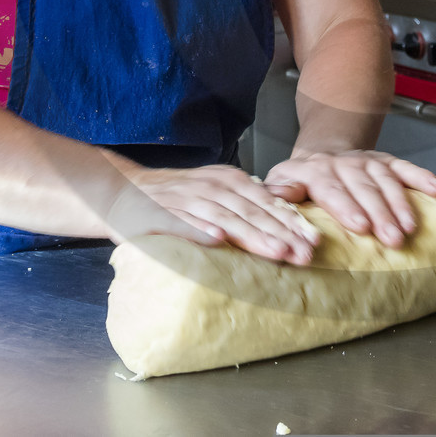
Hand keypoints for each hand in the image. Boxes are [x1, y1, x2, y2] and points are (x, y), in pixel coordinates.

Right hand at [108, 162, 320, 265]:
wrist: (121, 190)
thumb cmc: (174, 198)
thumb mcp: (216, 193)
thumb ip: (247, 202)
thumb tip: (287, 214)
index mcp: (229, 181)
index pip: (267, 203)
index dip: (292, 223)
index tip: (314, 243)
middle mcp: (211, 187)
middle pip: (253, 212)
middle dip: (281, 234)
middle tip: (304, 255)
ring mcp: (186, 199)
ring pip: (226, 218)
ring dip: (252, 235)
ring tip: (275, 252)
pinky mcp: (160, 213)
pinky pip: (182, 221)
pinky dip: (200, 229)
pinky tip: (216, 240)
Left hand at [263, 151, 435, 248]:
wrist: (321, 154)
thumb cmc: (300, 182)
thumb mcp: (281, 183)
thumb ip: (280, 193)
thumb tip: (277, 198)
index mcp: (314, 171)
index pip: (331, 189)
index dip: (347, 207)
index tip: (361, 227)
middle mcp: (343, 163)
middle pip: (363, 188)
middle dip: (380, 213)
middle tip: (393, 238)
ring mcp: (367, 161)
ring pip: (386, 180)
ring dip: (401, 204)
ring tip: (411, 228)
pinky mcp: (386, 161)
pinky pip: (406, 168)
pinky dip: (422, 178)